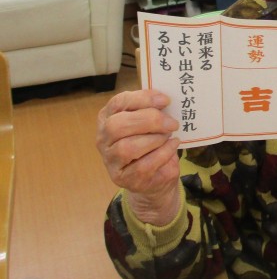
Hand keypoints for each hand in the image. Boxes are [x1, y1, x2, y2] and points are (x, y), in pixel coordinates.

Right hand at [96, 89, 181, 224]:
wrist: (154, 176)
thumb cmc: (150, 141)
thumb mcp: (149, 122)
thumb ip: (152, 110)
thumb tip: (164, 101)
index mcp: (107, 117)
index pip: (118, 103)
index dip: (142, 99)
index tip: (165, 100)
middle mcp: (103, 139)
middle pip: (117, 126)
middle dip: (149, 120)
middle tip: (172, 123)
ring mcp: (110, 161)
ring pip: (127, 148)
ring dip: (155, 139)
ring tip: (169, 136)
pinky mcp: (123, 179)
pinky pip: (143, 166)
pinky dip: (163, 154)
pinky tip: (172, 146)